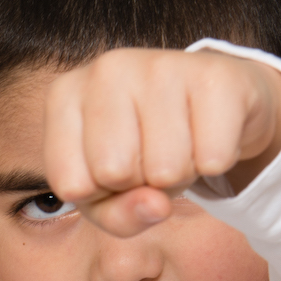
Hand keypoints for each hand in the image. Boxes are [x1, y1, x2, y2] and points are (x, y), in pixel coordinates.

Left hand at [43, 48, 280, 237]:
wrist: (212, 101)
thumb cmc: (146, 150)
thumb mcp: (112, 193)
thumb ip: (118, 216)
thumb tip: (156, 206)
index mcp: (64, 95)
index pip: (72, 186)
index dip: (101, 194)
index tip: (115, 167)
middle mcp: (106, 69)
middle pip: (115, 173)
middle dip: (141, 183)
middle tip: (153, 155)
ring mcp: (159, 64)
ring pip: (166, 171)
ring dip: (181, 174)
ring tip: (181, 143)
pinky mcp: (213, 74)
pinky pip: (213, 160)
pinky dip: (216, 163)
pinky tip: (208, 132)